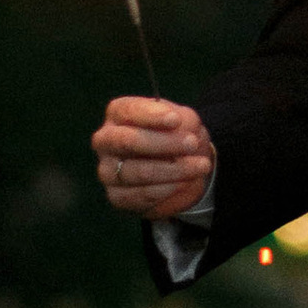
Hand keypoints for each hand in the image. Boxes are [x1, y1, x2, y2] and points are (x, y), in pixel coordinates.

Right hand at [92, 94, 212, 221]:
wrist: (181, 165)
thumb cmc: (176, 133)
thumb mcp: (183, 119)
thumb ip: (179, 120)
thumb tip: (175, 127)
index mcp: (118, 113)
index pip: (128, 111)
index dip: (152, 116)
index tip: (176, 120)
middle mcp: (106, 141)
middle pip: (128, 141)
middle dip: (163, 143)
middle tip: (192, 143)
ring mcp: (108, 170)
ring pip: (138, 171)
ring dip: (174, 169)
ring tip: (201, 165)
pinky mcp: (117, 196)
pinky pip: (141, 195)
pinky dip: (167, 188)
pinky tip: (185, 181)